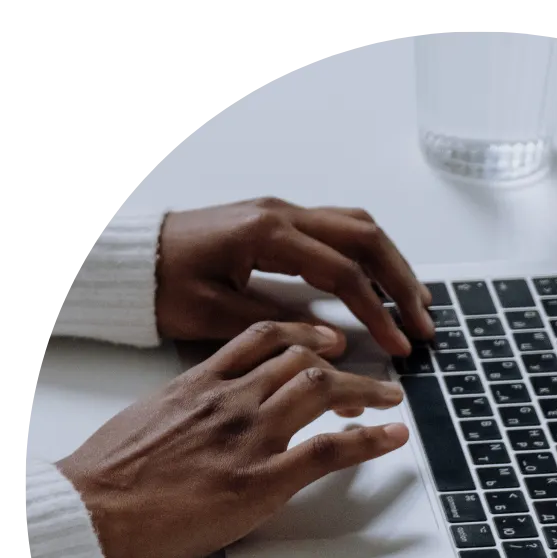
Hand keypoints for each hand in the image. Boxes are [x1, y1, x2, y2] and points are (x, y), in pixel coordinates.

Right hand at [56, 321, 408, 557]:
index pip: (263, 339)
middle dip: (345, 366)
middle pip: (303, 362)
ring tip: (390, 399)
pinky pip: (329, 451)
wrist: (89, 512)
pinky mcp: (260, 481)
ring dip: (366, 393)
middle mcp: (230, 400)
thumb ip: (186, 406)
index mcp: (199, 383)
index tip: (325, 343)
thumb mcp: (146, 418)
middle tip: (371, 379)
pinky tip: (392, 437)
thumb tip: (205, 410)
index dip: (304, 337)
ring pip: (323, 392)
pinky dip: (369, 440)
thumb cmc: (106, 475)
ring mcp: (248, 437)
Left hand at [155, 197, 435, 355]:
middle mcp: (282, 214)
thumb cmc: (163, 286)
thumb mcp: (214, 315)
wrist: (132, 259)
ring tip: (416, 302)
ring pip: (358, 227)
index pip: (344, 272)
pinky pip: (341, 228)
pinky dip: (370, 254)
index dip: (377, 312)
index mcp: (268, 235)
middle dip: (401, 283)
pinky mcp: (280, 221)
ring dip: (393, 263)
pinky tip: (382, 281)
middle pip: (365, 239)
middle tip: (423, 323)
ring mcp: (283, 212)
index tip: (399, 346)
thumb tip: (334, 340)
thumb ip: (278, 325)